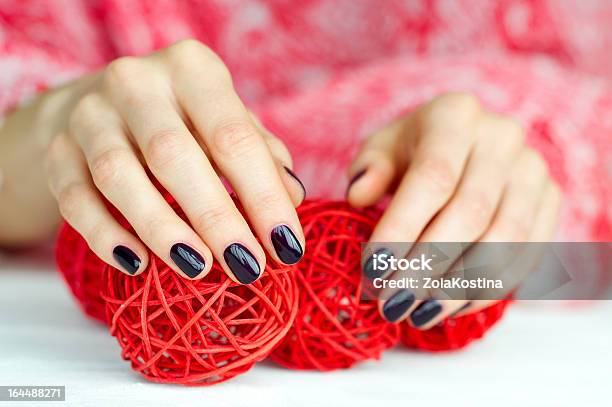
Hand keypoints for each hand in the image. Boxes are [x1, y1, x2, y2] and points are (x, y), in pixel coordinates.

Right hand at [44, 39, 305, 282]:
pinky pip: (75, 199)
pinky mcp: (58, 150)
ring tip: (198, 269)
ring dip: (161, 229)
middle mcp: (136, 82)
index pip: (233, 137)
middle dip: (216, 218)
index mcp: (191, 68)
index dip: (263, 196)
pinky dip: (105, 235)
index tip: (287, 248)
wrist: (105, 106)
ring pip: (119, 176)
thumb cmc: (185, 120)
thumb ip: (262, 156)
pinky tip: (136, 264)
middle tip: (247, 267)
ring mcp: (89, 115)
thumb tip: (292, 198)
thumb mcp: (228, 123)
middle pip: (174, 155)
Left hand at [347, 92, 560, 327]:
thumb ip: (369, 169)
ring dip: (458, 287)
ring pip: (504, 241)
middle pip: (469, 213)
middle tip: (392, 303)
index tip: (371, 270)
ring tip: (418, 314)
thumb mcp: (384, 148)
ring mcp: (533, 170)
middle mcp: (502, 138)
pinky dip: (487, 289)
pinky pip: (526, 256)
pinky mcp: (550, 201)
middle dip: (426, 267)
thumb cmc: (415, 149)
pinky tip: (450, 308)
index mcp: (455, 116)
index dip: (402, 229)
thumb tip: (359, 196)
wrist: (467, 143)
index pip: (432, 178)